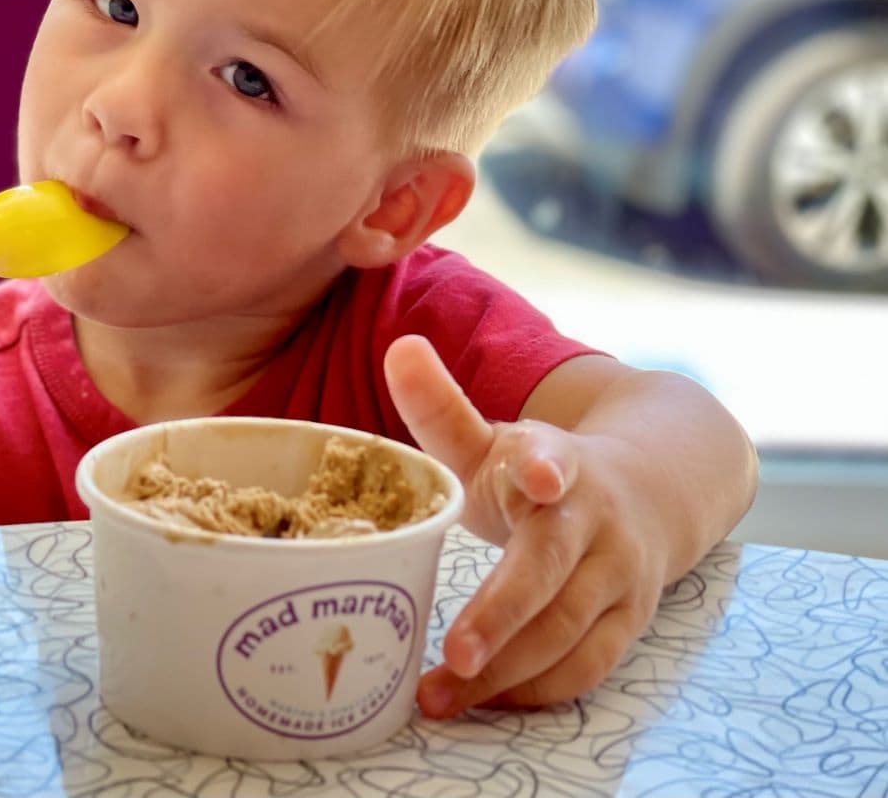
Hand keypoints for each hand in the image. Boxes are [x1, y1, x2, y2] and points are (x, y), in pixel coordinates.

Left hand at [383, 335, 666, 718]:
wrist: (650, 492)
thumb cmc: (542, 471)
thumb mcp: (495, 437)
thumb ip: (442, 407)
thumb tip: (399, 347)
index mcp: (558, 462)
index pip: (554, 460)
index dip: (542, 465)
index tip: (535, 473)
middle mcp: (595, 520)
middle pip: (552, 574)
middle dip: (502, 616)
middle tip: (453, 655)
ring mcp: (620, 576)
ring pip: (568, 633)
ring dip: (505, 672)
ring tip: (439, 696)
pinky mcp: (630, 622)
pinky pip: (587, 667)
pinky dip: (536, 691)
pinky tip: (483, 702)